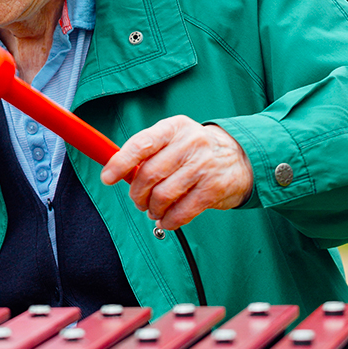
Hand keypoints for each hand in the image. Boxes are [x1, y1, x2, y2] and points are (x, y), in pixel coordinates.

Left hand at [100, 116, 253, 229]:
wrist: (241, 157)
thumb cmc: (195, 151)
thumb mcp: (173, 140)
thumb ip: (148, 153)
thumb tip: (118, 173)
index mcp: (173, 128)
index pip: (141, 144)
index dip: (120, 163)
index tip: (107, 177)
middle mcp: (189, 143)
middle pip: (149, 174)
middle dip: (137, 194)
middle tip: (138, 201)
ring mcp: (203, 166)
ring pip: (163, 195)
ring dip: (152, 209)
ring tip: (154, 210)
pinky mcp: (213, 188)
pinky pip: (182, 211)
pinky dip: (169, 220)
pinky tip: (168, 219)